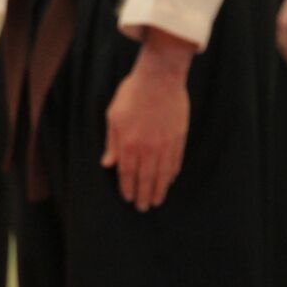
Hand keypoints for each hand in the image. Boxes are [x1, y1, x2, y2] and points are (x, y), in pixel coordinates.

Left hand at [101, 28, 194, 211]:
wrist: (159, 78)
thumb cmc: (132, 94)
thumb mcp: (113, 116)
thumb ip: (112, 142)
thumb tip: (107, 164)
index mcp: (128, 143)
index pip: (127, 173)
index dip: (127, 188)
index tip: (128, 198)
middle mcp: (148, 147)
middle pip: (146, 178)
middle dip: (144, 195)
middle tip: (143, 208)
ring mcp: (165, 143)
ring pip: (162, 173)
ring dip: (159, 189)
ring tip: (157, 201)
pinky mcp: (179, 137)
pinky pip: (176, 161)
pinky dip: (172, 173)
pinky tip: (169, 180)